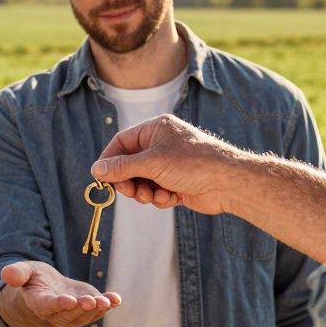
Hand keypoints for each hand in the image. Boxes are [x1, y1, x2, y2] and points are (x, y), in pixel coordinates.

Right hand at [1, 260, 119, 326]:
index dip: (58, 304)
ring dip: (96, 310)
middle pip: (69, 314)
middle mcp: (57, 313)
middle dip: (81, 308)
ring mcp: (73, 313)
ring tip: (106, 301)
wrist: (47, 287)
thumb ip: (17, 273)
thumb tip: (6, 274)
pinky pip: (98, 311)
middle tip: (90, 301)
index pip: (48, 306)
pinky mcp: (87, 308)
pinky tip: (116, 299)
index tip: (68, 301)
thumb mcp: (24, 271)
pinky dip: (108, 305)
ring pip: (85, 316)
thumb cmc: (33, 279)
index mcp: (39, 303)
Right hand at [92, 114, 244, 213]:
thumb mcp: (152, 163)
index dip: (110, 160)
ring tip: (153, 196)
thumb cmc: (193, 164)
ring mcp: (170, 164)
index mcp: (156, 129)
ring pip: (142, 181)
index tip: (101, 177)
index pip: (122, 142)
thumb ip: (122, 167)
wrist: (228, 183)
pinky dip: (159, 197)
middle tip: (129, 192)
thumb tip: (97, 170)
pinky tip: (170, 197)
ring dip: (144, 192)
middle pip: (130, 164)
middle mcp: (162, 144)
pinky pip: (156, 191)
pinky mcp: (177, 182)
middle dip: (128, 181)